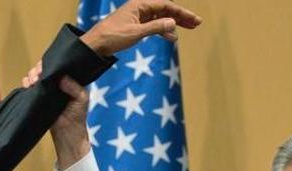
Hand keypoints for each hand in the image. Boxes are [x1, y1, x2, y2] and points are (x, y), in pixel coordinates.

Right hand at [23, 63, 90, 167]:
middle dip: (39, 68)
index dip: (52, 62)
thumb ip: (74, 86)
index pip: (58, 66)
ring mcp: (46, 90)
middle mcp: (56, 83)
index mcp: (68, 79)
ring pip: (35, 76)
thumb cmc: (78, 114)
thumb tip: (61, 78)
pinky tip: (28, 85)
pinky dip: (26, 84)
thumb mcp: (82, 97)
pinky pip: (29, 88)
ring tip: (34, 79)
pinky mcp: (38, 98)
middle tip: (39, 72)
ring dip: (32, 75)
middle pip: (44, 69)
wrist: (68, 132)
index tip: (48, 64)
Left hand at [81, 0, 201, 56]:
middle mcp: (139, 8)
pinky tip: (171, 38)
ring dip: (174, 23)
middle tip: (196, 24)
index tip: (194, 20)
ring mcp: (137, 17)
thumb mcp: (136, 33)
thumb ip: (155, 27)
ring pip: (160, 17)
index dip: (181, 12)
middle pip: (165, 9)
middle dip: (181, 16)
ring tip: (188, 30)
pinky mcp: (134, 26)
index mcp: (139, 5)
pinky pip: (153, 25)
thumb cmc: (112, 37)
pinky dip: (162, 30)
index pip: (166, 5)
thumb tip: (173, 22)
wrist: (95, 45)